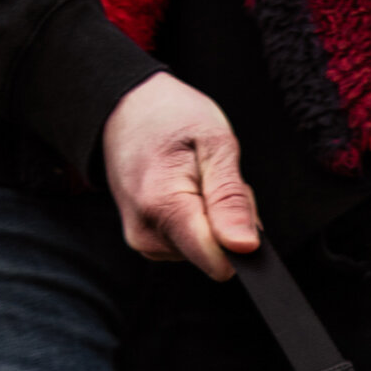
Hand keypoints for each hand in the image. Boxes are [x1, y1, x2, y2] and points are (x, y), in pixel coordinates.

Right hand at [102, 73, 259, 279]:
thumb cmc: (171, 117)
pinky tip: (186, 190)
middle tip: (213, 178)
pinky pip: (190, 245)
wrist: (125, 108)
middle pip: (216, 254)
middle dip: (228, 221)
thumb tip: (245, 247)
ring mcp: (144, 242)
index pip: (218, 262)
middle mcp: (148, 235)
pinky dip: (200, 220)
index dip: (242, 243)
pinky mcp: (146, 243)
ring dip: (214, 218)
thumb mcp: (215, 142)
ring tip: (197, 178)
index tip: (241, 210)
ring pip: (205, 250)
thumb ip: (230, 198)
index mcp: (164, 207)